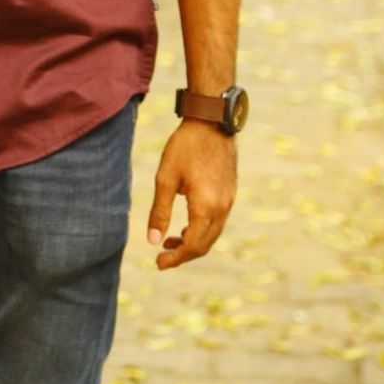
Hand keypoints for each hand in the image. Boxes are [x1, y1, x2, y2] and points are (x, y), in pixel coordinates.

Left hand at [147, 119, 236, 269]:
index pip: (193, 246)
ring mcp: (229, 200)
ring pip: (213, 234)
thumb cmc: (185, 147)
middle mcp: (222, 207)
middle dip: (184, 254)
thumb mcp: (165, 178)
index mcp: (206, 206)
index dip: (175, 258)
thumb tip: (152, 241)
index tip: (158, 263)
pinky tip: (187, 223)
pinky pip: (218, 221)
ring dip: (193, 241)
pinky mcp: (230, 192)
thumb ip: (160, 211)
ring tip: (170, 239)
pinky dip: (202, 229)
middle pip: (205, 245)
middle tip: (162, 256)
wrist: (211, 121)